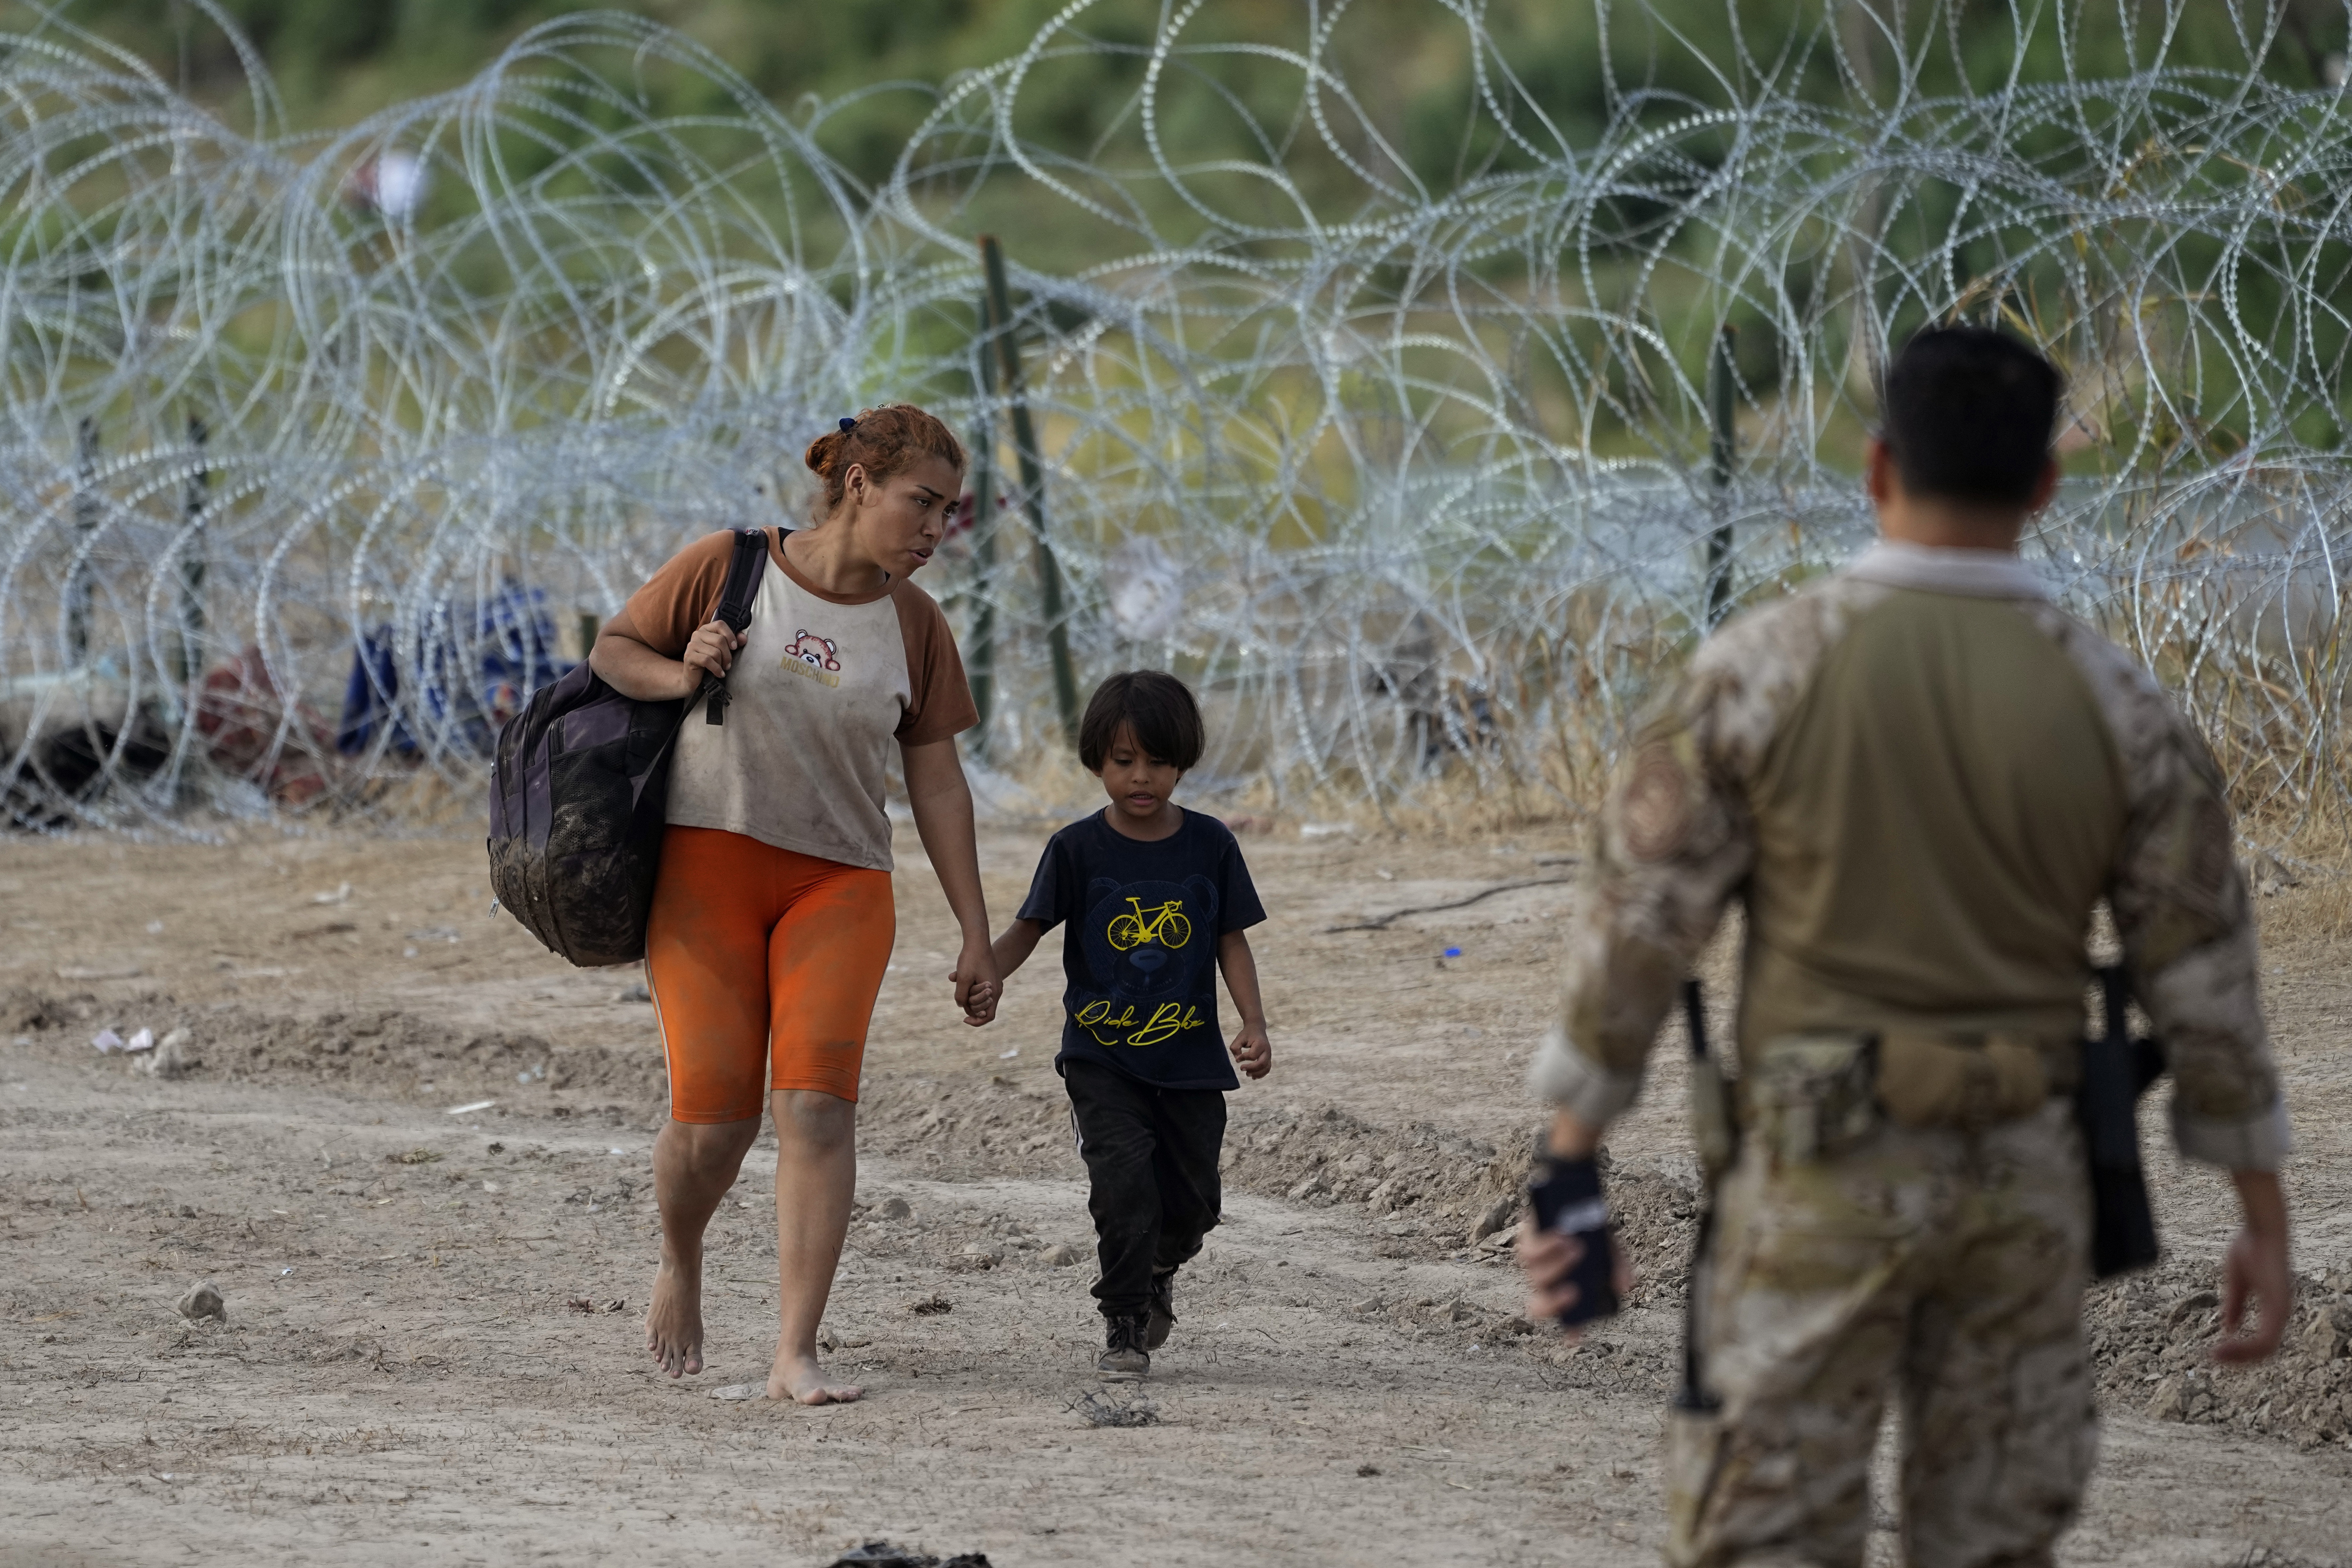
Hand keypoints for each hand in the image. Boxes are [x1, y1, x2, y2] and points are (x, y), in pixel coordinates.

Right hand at [682, 619, 744, 682]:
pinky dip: (716, 669)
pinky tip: (719, 674)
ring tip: (722, 669)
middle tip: (728, 665)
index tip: (734, 647)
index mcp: (706, 629)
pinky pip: (707, 660)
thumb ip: (734, 643)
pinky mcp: (688, 656)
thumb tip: (743, 638)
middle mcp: (697, 634)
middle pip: (719, 640)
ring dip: (722, 664)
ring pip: (715, 652)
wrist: (695, 678)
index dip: (730, 635)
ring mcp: (692, 644)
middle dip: (728, 655)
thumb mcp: (724, 651)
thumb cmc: (711, 662)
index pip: (720, 624)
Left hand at [950, 938, 998, 1026]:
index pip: (988, 1017)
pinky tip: (961, 977)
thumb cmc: (971, 959)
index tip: (964, 1019)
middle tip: (961, 994)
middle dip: (971, 1006)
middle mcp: (997, 989)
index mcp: (994, 992)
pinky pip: (980, 989)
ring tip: (961, 982)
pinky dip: (970, 988)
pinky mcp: (990, 977)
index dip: (976, 1022)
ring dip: (969, 996)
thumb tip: (961, 1006)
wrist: (978, 940)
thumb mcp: (963, 979)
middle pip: (984, 1008)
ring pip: (981, 998)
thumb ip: (961, 996)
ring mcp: (995, 983)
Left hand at [1229, 1021, 1271, 1078]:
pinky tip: (1253, 1076)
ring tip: (1247, 1074)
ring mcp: (1269, 1055)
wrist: (1257, 1029)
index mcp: (1260, 1043)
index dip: (1243, 1058)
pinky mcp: (1268, 1058)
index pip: (1252, 1055)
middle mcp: (1266, 1050)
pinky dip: (1261, 1074)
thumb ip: (1235, 1048)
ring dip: (1256, 1073)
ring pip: (1266, 1068)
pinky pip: (1267, 1068)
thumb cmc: (1247, 1034)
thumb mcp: (1239, 1038)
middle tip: (1241, 1068)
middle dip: (1251, 1068)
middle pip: (1261, 1064)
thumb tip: (1238, 1060)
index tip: (1237, 1059)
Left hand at [1518, 1213, 1633, 1339]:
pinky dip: (1546, 1247)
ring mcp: (1533, 1262)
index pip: (1565, 1315)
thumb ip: (1616, 1267)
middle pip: (1540, 1303)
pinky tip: (1562, 1236)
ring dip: (1556, 1267)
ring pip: (1535, 1277)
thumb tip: (1625, 1286)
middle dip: (1554, 1302)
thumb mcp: (1608, 1247)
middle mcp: (1546, 1278)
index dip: (1569, 1329)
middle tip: (1573, 1292)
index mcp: (1565, 1286)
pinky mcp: (1524, 1239)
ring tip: (1576, 1249)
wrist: (1568, 1192)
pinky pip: (1529, 1251)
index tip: (1575, 1338)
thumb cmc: (1587, 1228)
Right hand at [2213, 1223, 2291, 1364]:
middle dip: (2239, 1357)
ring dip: (2240, 1355)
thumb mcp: (2237, 1282)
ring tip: (2216, 1355)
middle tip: (2214, 1357)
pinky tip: (2224, 1344)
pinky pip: (2265, 1339)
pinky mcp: (2278, 1306)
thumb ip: (2235, 1305)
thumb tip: (2228, 1327)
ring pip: (2266, 1349)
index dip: (2240, 1349)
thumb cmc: (2250, 1247)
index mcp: (2274, 1307)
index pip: (2261, 1340)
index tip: (2216, 1350)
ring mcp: (2282, 1310)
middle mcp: (2281, 1312)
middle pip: (2264, 1350)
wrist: (2262, 1227)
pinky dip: (2244, 1346)